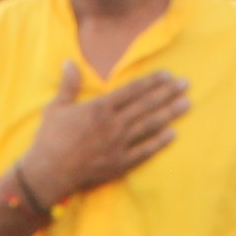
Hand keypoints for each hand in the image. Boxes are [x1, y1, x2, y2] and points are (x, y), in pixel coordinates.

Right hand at [16, 63, 187, 207]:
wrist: (48, 173)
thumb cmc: (50, 139)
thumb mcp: (56, 108)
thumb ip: (68, 85)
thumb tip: (69, 62)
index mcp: (99, 108)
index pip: (132, 90)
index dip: (151, 81)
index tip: (167, 74)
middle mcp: (113, 124)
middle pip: (146, 105)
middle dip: (167, 93)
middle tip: (185, 84)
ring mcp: (118, 145)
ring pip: (149, 125)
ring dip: (169, 113)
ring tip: (186, 104)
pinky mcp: (119, 164)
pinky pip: (144, 151)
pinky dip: (159, 142)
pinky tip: (173, 133)